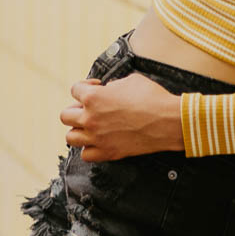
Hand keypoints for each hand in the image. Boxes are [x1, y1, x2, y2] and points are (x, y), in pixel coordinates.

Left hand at [60, 74, 184, 160]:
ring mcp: (97, 138)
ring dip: (78, 130)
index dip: (86, 86)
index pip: (74, 90)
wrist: (168, 121)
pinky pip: (86, 155)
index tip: (96, 87)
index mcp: (93, 97)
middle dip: (76, 109)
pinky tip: (98, 141)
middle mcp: (91, 118)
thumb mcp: (129, 81)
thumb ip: (112, 86)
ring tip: (89, 127)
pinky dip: (89, 148)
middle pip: (66, 116)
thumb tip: (108, 90)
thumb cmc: (152, 98)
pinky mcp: (108, 152)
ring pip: (70, 137)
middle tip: (88, 109)